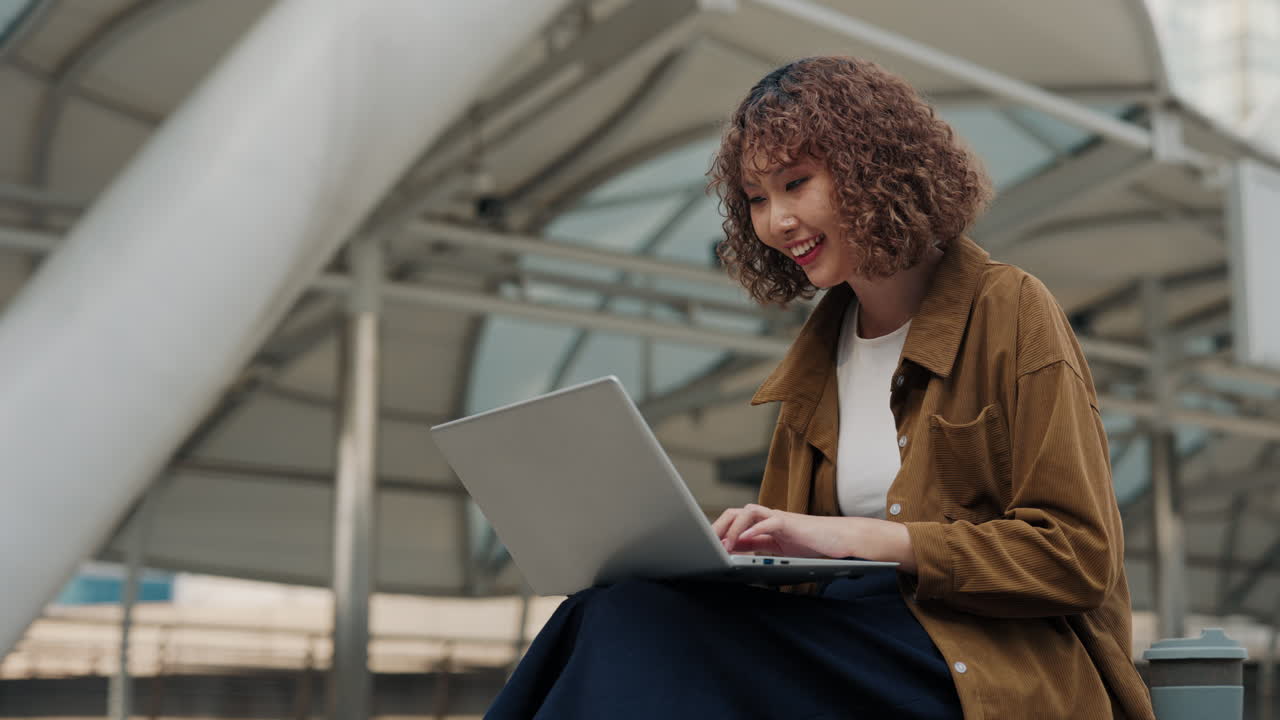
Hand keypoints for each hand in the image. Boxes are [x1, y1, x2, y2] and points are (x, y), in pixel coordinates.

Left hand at [711, 504, 916, 570]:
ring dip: (733, 526)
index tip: (705, 549)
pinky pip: (769, 520)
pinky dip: (755, 528)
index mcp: (764, 528)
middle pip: (735, 514)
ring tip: (723, 544)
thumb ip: (760, 554)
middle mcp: (768, 520)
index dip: (718, 535)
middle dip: (718, 526)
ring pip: (747, 512)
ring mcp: (779, 519)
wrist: (841, 542)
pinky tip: (745, 540)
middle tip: (706, 544)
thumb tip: (735, 563)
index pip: (734, 525)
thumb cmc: (814, 550)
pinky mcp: (791, 522)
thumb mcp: (781, 554)